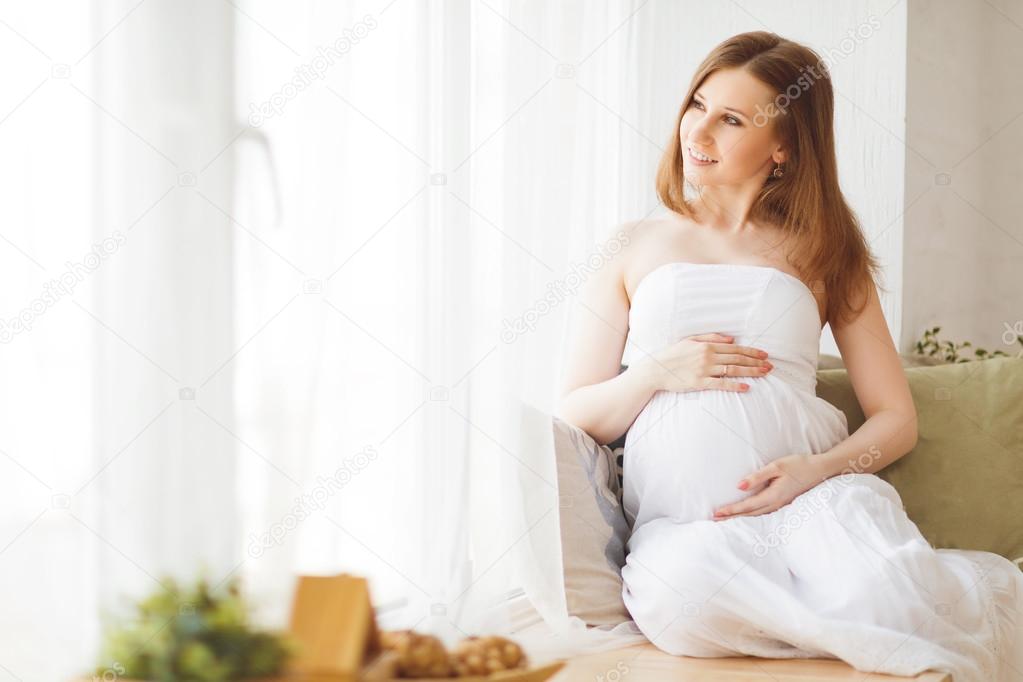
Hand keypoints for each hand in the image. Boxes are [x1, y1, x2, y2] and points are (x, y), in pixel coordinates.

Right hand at [639, 333, 771, 393]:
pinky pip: (721, 384)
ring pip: (733, 370)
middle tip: (770, 365)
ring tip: (764, 373)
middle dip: (756, 362)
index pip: (735, 348)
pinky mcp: (699, 383)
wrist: (656, 369)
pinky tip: (746, 387)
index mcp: (707, 345)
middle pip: (737, 358)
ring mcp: (704, 370)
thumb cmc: (673, 354)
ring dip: (751, 371)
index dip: (752, 351)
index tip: (764, 354)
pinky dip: (734, 385)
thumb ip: (711, 337)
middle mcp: (708, 356)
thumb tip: (731, 339)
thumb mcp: (690, 340)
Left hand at [711, 454, 821, 519]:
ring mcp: (781, 505)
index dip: (732, 510)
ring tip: (726, 520)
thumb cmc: (798, 465)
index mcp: (774, 495)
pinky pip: (764, 513)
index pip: (747, 506)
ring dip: (741, 518)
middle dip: (732, 518)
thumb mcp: (776, 466)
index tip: (717, 513)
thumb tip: (739, 487)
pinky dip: (752, 516)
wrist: (820, 470)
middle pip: (750, 514)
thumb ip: (757, 477)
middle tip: (714, 521)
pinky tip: (747, 516)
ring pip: (757, 515)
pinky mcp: (784, 503)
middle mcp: (777, 504)